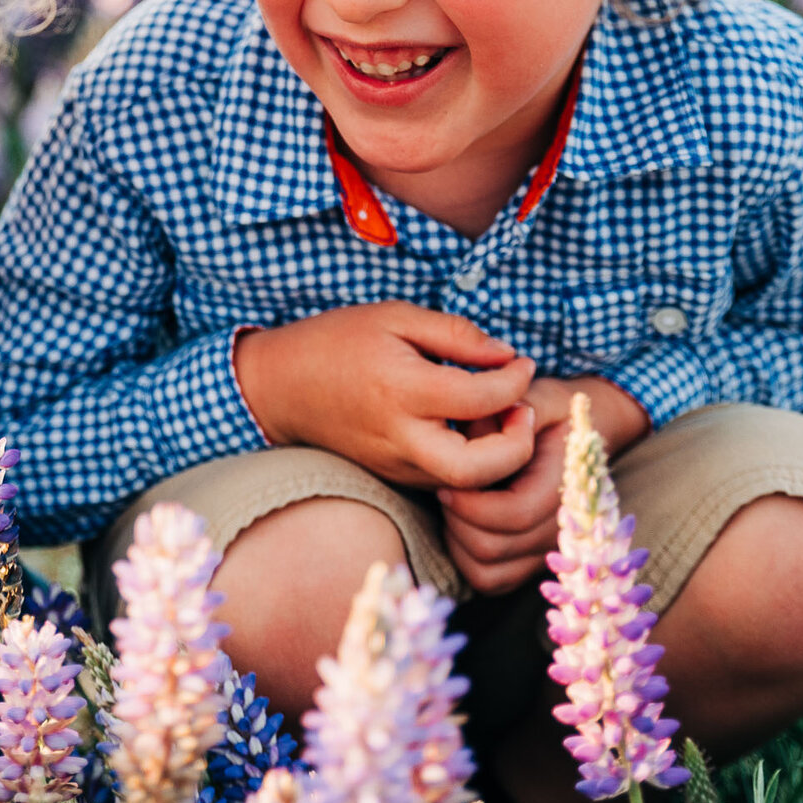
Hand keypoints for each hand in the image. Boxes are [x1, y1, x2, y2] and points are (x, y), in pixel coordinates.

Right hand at [233, 302, 536, 489]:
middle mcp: (400, 436)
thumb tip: (507, 355)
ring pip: (464, 486)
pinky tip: (472, 429)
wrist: (279, 385)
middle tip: (523, 411)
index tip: (523, 362)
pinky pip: (444, 482)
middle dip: (518, 446)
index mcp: (403, 389)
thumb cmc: (337, 340)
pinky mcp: (392, 476)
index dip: (516, 379)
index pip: (482, 397)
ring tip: (501, 417)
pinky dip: (471, 463)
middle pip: (479, 469)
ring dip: (497, 458)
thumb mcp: (395, 316)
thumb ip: (455, 334)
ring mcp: (395, 464)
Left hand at [435, 375, 652, 594]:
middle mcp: (561, 529)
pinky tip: (462, 524)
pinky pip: (490, 580)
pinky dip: (467, 559)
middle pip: (492, 548)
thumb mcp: (539, 396)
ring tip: (454, 506)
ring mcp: (548, 551)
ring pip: (487, 572)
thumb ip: (512, 406)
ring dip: (458, 541)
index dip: (471, 503)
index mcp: (565, 487)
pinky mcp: (531, 562)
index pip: (513, 514)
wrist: (585, 436)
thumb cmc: (555, 413)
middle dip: (457, 519)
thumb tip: (477, 427)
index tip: (445, 482)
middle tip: (444, 489)